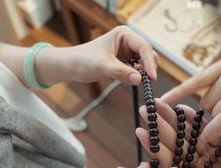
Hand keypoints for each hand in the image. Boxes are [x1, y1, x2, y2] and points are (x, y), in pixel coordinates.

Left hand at [35, 25, 157, 84]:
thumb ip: (121, 72)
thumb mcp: (103, 66)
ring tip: (137, 80)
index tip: (150, 77)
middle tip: (146, 80)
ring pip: (144, 62)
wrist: (70, 66)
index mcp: (124, 34)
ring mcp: (127, 52)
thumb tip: (139, 79)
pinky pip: (137, 69)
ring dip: (144, 72)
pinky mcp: (124, 62)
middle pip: (147, 54)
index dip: (149, 62)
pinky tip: (132, 80)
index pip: (144, 47)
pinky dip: (138, 75)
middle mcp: (128, 41)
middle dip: (148, 67)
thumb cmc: (82, 60)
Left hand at [135, 101, 220, 167]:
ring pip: (192, 137)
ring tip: (162, 105)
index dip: (154, 147)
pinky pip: (214, 132)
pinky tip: (186, 109)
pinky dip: (201, 121)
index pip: (169, 164)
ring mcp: (216, 159)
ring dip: (177, 121)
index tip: (141, 131)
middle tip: (146, 110)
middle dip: (161, 128)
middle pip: (177, 147)